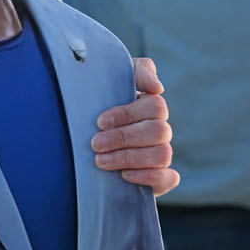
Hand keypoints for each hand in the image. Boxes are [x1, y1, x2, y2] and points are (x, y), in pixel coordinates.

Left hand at [92, 57, 178, 195]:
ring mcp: (160, 152)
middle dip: (123, 138)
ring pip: (162, 154)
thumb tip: (158, 87)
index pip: (155, 107)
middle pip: (158, 131)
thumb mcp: (114, 76)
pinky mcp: (159, 177)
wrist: (81, 131)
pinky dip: (150, 177)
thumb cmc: (100, 99)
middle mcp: (159, 129)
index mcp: (151, 106)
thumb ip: (139, 71)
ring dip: (130, 158)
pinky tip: (125, 175)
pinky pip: (169, 178)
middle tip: (95, 144)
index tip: (100, 122)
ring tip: (100, 161)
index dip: (127, 114)